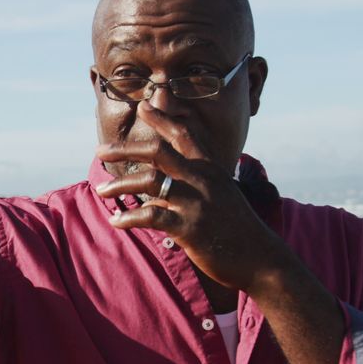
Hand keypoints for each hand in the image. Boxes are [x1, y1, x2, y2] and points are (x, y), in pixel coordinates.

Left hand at [95, 105, 289, 292]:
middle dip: (125, 148)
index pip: (184, 133)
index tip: (144, 104)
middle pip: (157, 150)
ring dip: (120, 185)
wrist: (261, 259)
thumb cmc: (237, 230)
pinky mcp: (190, 228)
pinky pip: (151, 216)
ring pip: (149, 181)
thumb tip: (157, 192)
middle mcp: (202, 179)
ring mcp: (196, 202)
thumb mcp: (219, 197)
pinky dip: (129, 218)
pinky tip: (116, 221)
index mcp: (210, 168)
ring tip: (101, 191)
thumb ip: (190, 188)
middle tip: (101, 151)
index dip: (163, 117)